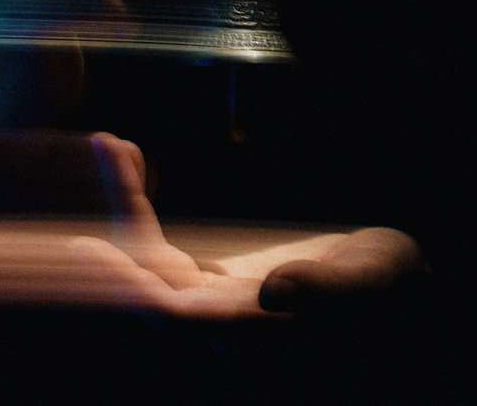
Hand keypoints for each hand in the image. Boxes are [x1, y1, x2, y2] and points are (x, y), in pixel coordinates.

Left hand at [54, 132, 427, 320]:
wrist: (382, 287)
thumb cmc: (385, 290)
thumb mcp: (371, 282)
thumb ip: (328, 291)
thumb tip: (276, 293)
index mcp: (247, 330)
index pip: (172, 319)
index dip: (127, 290)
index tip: (91, 250)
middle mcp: (214, 320)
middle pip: (142, 283)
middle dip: (113, 227)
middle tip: (99, 164)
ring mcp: (203, 298)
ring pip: (141, 255)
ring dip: (123, 199)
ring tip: (111, 146)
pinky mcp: (203, 275)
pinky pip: (155, 238)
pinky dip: (139, 197)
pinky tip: (131, 158)